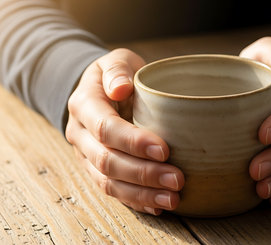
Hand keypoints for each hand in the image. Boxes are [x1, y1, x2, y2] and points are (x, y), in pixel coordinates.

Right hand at [65, 48, 184, 214]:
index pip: (105, 128)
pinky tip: (159, 206)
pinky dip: (136, 201)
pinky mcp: (97, 170)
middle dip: (143, 173)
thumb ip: (118, 70)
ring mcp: (87, 156)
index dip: (133, 141)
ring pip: (108, 182)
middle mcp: (81, 134)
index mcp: (84, 105)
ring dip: (142, 194)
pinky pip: (113, 191)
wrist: (102, 92)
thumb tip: (121, 88)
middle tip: (177, 179)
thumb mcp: (116, 60)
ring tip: (173, 199)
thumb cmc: (117, 75)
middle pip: (107, 161)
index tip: (164, 150)